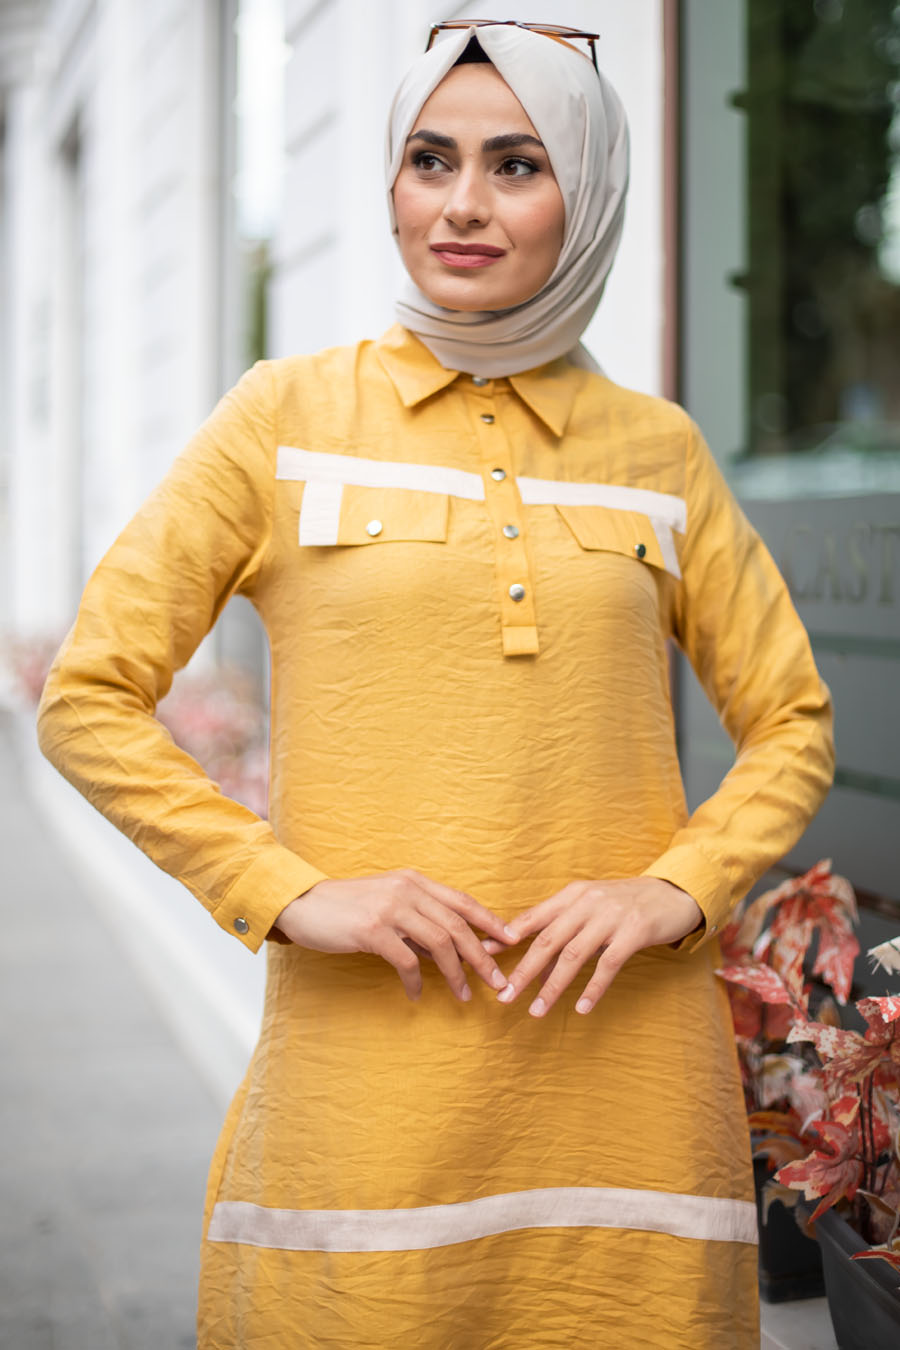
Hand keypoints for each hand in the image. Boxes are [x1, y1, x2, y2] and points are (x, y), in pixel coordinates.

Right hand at [273, 868, 510, 1002]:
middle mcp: (407, 890)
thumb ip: (416, 921)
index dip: (491, 921)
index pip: (463, 901)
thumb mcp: (387, 905)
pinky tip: (417, 995)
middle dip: (482, 957)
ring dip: (456, 974)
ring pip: (439, 944)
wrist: (301, 904)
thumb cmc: (345, 908)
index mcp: (415, 881)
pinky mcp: (372, 929)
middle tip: (498, 982)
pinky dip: (417, 981)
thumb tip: (447, 951)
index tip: (512, 942)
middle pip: (458, 925)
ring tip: (464, 996)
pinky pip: (407, 961)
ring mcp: (390, 908)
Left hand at [490, 878, 702, 1017]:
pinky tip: (582, 1008)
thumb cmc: (625, 903)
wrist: (673, 893)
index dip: (505, 938)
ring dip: (552, 987)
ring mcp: (611, 916)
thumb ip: (562, 926)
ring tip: (536, 1011)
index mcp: (572, 895)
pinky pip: (609, 964)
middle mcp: (587, 902)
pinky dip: (593, 988)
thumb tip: (530, 957)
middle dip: (522, 971)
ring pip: (573, 955)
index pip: (532, 918)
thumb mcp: (591, 907)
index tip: (481, 957)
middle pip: (547, 940)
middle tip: (503, 996)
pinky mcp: (634, 932)